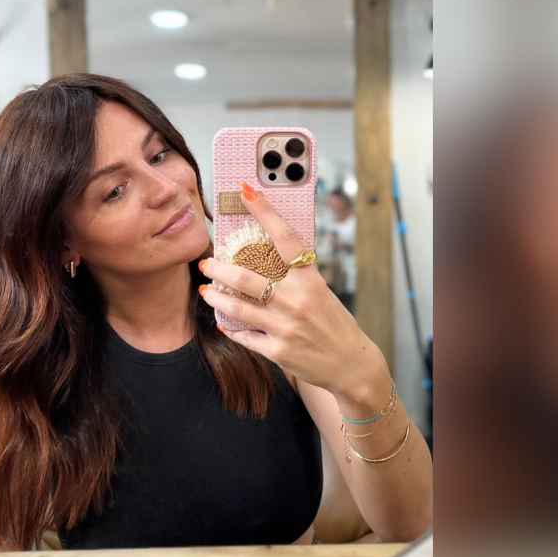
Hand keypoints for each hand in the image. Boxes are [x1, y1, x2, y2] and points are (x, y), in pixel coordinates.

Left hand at [199, 183, 385, 397]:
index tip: (246, 192)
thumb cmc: (333, 323)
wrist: (350, 364)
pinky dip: (231, 327)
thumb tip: (264, 254)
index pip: (284, 238)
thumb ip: (295, 276)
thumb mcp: (321, 291)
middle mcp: (297, 301)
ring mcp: (286, 327)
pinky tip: (223, 321)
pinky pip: (244, 335)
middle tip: (207, 262)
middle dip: (219, 267)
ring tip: (206, 291)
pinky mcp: (278, 351)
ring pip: (237, 307)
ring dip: (216, 297)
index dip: (264, 212)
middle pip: (245, 277)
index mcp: (310, 280)